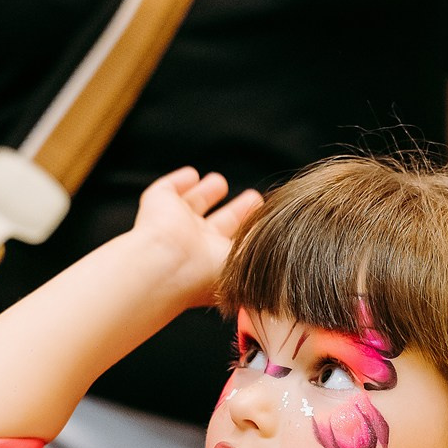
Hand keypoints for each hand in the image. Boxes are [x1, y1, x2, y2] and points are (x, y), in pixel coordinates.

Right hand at [132, 167, 261, 305]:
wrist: (168, 265)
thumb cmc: (210, 272)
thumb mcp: (251, 263)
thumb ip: (268, 248)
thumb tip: (290, 239)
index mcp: (217, 263)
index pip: (237, 245)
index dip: (251, 232)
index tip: (270, 217)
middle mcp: (195, 245)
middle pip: (218, 225)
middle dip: (236, 212)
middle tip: (255, 198)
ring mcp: (174, 224)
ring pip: (192, 206)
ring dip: (206, 193)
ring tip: (220, 182)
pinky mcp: (158, 203)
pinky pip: (167, 189)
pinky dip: (179, 181)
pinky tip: (191, 174)